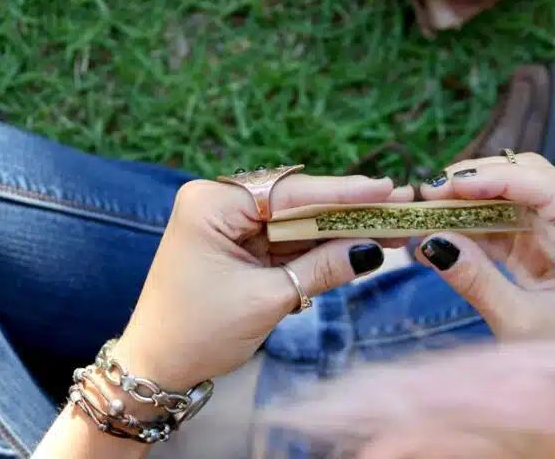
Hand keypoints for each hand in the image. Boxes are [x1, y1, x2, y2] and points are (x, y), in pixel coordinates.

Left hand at [112, 173, 413, 390]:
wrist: (156, 367)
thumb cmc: (198, 333)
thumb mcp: (266, 300)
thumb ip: (321, 268)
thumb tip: (371, 248)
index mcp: (212, 203)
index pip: (290, 192)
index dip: (343, 192)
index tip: (386, 188)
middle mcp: (217, 202)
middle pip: (295, 202)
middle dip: (346, 211)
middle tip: (398, 206)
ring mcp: (226, 223)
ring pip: (294, 222)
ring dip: (337, 230)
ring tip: (389, 228)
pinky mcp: (235, 244)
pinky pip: (283, 240)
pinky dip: (316, 248)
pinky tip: (355, 244)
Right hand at [416, 153, 554, 358]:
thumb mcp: (519, 322)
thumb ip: (476, 279)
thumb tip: (431, 242)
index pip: (546, 186)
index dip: (497, 178)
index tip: (450, 185)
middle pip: (527, 177)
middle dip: (476, 180)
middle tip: (429, 191)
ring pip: (510, 195)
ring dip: (468, 199)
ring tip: (427, 207)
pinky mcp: (541, 246)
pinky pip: (502, 221)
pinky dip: (471, 224)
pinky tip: (440, 232)